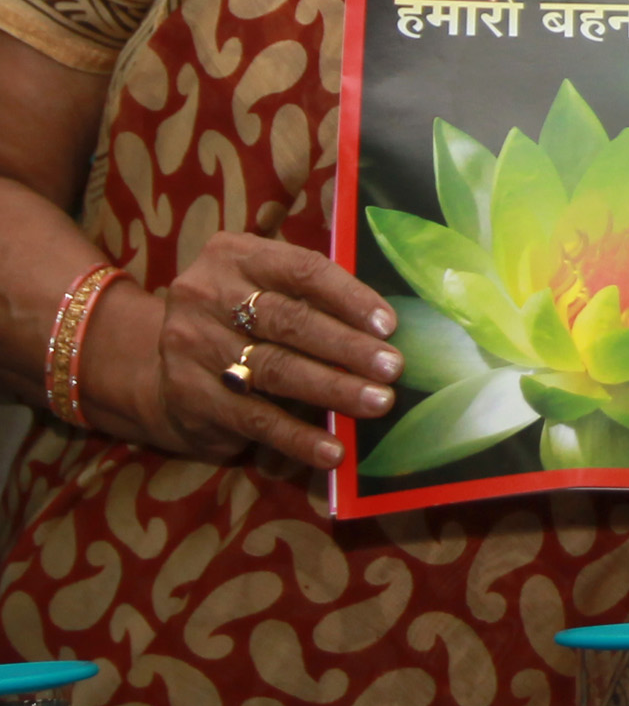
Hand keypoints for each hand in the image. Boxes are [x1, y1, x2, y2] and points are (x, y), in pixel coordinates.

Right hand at [123, 233, 402, 469]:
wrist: (158, 366)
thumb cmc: (242, 317)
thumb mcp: (266, 287)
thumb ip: (312, 295)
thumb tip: (387, 327)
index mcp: (235, 255)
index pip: (303, 270)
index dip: (350, 297)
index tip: (389, 325)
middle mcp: (207, 294)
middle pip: (290, 322)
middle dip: (347, 347)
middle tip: (393, 368)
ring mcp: (193, 345)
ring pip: (275, 369)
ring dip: (333, 389)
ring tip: (377, 402)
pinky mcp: (190, 395)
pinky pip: (255, 418)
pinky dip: (298, 436)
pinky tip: (332, 450)